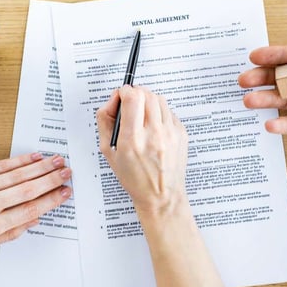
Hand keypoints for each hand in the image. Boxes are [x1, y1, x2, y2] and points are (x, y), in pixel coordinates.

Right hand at [96, 85, 188, 215]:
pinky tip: (154, 127)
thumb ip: (105, 122)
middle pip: (146, 94)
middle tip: (130, 103)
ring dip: (148, 101)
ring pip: (159, 99)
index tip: (121, 95)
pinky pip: (169, 111)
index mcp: (133, 139)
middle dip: (135, 93)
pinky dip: (159, 113)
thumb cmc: (134, 178)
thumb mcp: (109, 152)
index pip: (132, 97)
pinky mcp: (181, 133)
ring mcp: (170, 133)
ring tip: (142, 115)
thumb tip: (112, 101)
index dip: (124, 91)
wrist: (161, 196)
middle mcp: (154, 134)